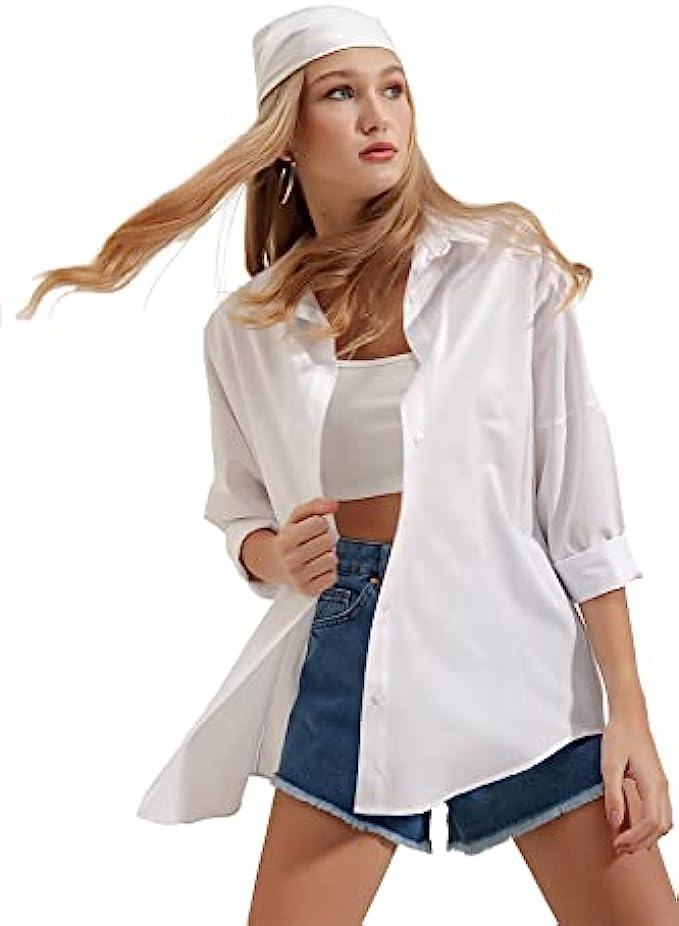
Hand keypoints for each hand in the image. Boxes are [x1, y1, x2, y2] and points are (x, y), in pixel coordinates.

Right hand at [274, 496, 339, 595]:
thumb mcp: (296, 518)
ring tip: (315, 556)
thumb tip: (334, 505)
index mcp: (286, 540)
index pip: (320, 523)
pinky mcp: (308, 591)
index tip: (312, 528)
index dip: (320, 523)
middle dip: (326, 538)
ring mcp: (299, 579)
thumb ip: (315, 506)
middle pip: (329, 541)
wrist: (276, 565)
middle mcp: (290, 561)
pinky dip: (328, 572)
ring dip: (328, 555)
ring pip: (333, 559)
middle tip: (315, 542)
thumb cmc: (290, 538)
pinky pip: (333, 577)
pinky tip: (317, 569)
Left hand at [601, 714, 673, 855]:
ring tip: (626, 841)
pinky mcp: (658, 783)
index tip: (617, 843)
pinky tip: (635, 827)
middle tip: (620, 848)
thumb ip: (613, 795)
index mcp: (653, 784)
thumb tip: (615, 824)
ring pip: (665, 821)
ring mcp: (662, 785)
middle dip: (642, 842)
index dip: (635, 838)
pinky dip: (651, 825)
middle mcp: (662, 787)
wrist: (629, 717)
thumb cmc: (619, 736)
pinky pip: (661, 812)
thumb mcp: (609, 765)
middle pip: (661, 827)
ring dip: (648, 836)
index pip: (651, 823)